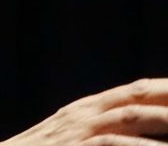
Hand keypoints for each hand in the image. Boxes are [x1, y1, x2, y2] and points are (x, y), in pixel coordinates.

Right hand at [0, 78, 167, 144]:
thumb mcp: (70, 137)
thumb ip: (98, 131)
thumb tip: (132, 132)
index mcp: (86, 109)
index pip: (135, 91)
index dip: (164, 88)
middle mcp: (85, 114)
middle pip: (137, 96)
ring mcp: (80, 131)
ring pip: (131, 116)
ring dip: (164, 118)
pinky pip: (114, 144)